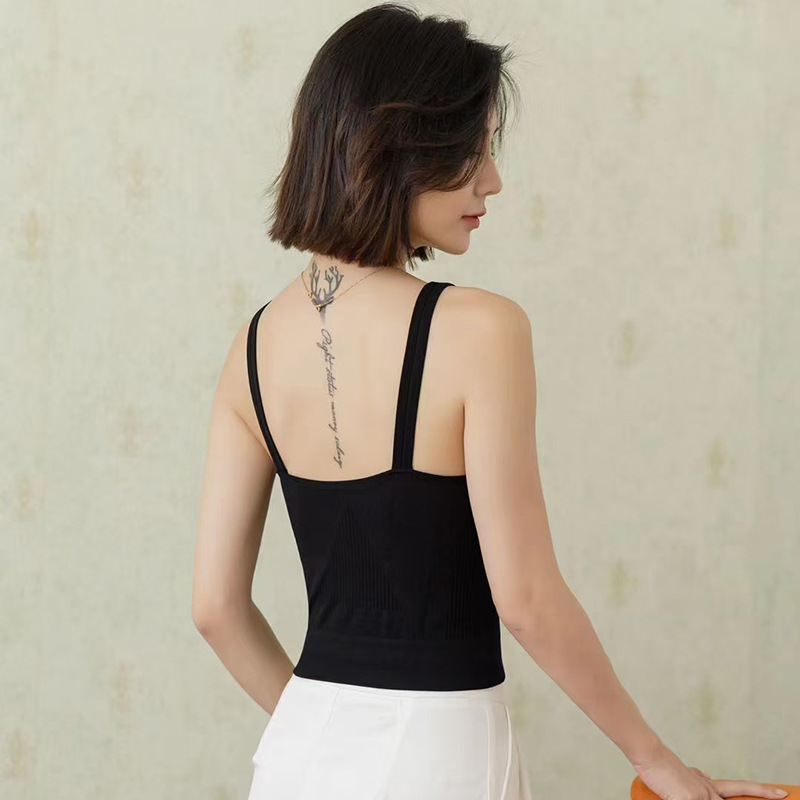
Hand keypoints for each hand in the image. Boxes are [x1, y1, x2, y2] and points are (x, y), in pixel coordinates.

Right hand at [632, 740, 788, 799]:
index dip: (761, 791)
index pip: (740, 787)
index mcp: (707, 784)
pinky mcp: (692, 799)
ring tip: (691, 791)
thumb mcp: (683, 774)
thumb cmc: (660, 766)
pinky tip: (682, 796)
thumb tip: (707, 777)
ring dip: (702, 798)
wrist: (649, 754)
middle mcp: (708, 789)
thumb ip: (697, 777)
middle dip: (759, 794)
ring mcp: (702, 795)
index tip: (780, 793)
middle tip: (782, 795)